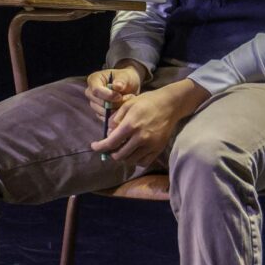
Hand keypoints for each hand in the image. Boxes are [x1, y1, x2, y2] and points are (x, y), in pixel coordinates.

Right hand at [84, 63, 145, 122]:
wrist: (131, 87)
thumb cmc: (126, 79)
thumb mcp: (126, 76)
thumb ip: (122, 80)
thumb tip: (117, 86)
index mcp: (94, 80)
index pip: (96, 90)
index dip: (108, 95)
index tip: (120, 96)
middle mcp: (90, 92)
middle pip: (99, 102)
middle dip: (114, 103)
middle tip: (128, 99)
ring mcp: (94, 103)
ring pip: (102, 112)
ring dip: (116, 109)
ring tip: (127, 103)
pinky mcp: (99, 113)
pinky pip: (105, 118)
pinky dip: (115, 116)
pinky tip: (123, 109)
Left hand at [90, 79, 210, 165]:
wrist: (170, 104)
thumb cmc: (147, 102)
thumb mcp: (128, 104)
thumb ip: (115, 119)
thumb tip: (108, 132)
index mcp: (131, 125)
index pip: (111, 142)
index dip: (100, 147)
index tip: (94, 147)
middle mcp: (141, 137)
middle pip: (120, 155)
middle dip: (111, 153)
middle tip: (110, 147)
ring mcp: (151, 145)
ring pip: (131, 160)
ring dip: (122, 157)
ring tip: (120, 150)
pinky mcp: (158, 149)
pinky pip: (143, 162)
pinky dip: (135, 161)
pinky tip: (132, 154)